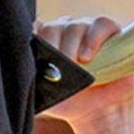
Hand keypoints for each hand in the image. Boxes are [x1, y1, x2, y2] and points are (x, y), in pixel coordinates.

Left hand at [39, 11, 133, 133]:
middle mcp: (63, 31)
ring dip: (71, 46)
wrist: (98, 110)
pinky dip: (93, 39)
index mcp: (44, 42)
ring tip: (75, 64)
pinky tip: (87, 56)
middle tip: (56, 65)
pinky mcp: (109, 30)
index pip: (32, 27)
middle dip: (51, 46)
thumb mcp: (45, 93)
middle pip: (51, 28)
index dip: (29, 34)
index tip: (30, 49)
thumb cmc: (69, 100)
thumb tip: (23, 69)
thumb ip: (31, 78)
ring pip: (73, 26)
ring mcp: (85, 27)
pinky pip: (100, 24)